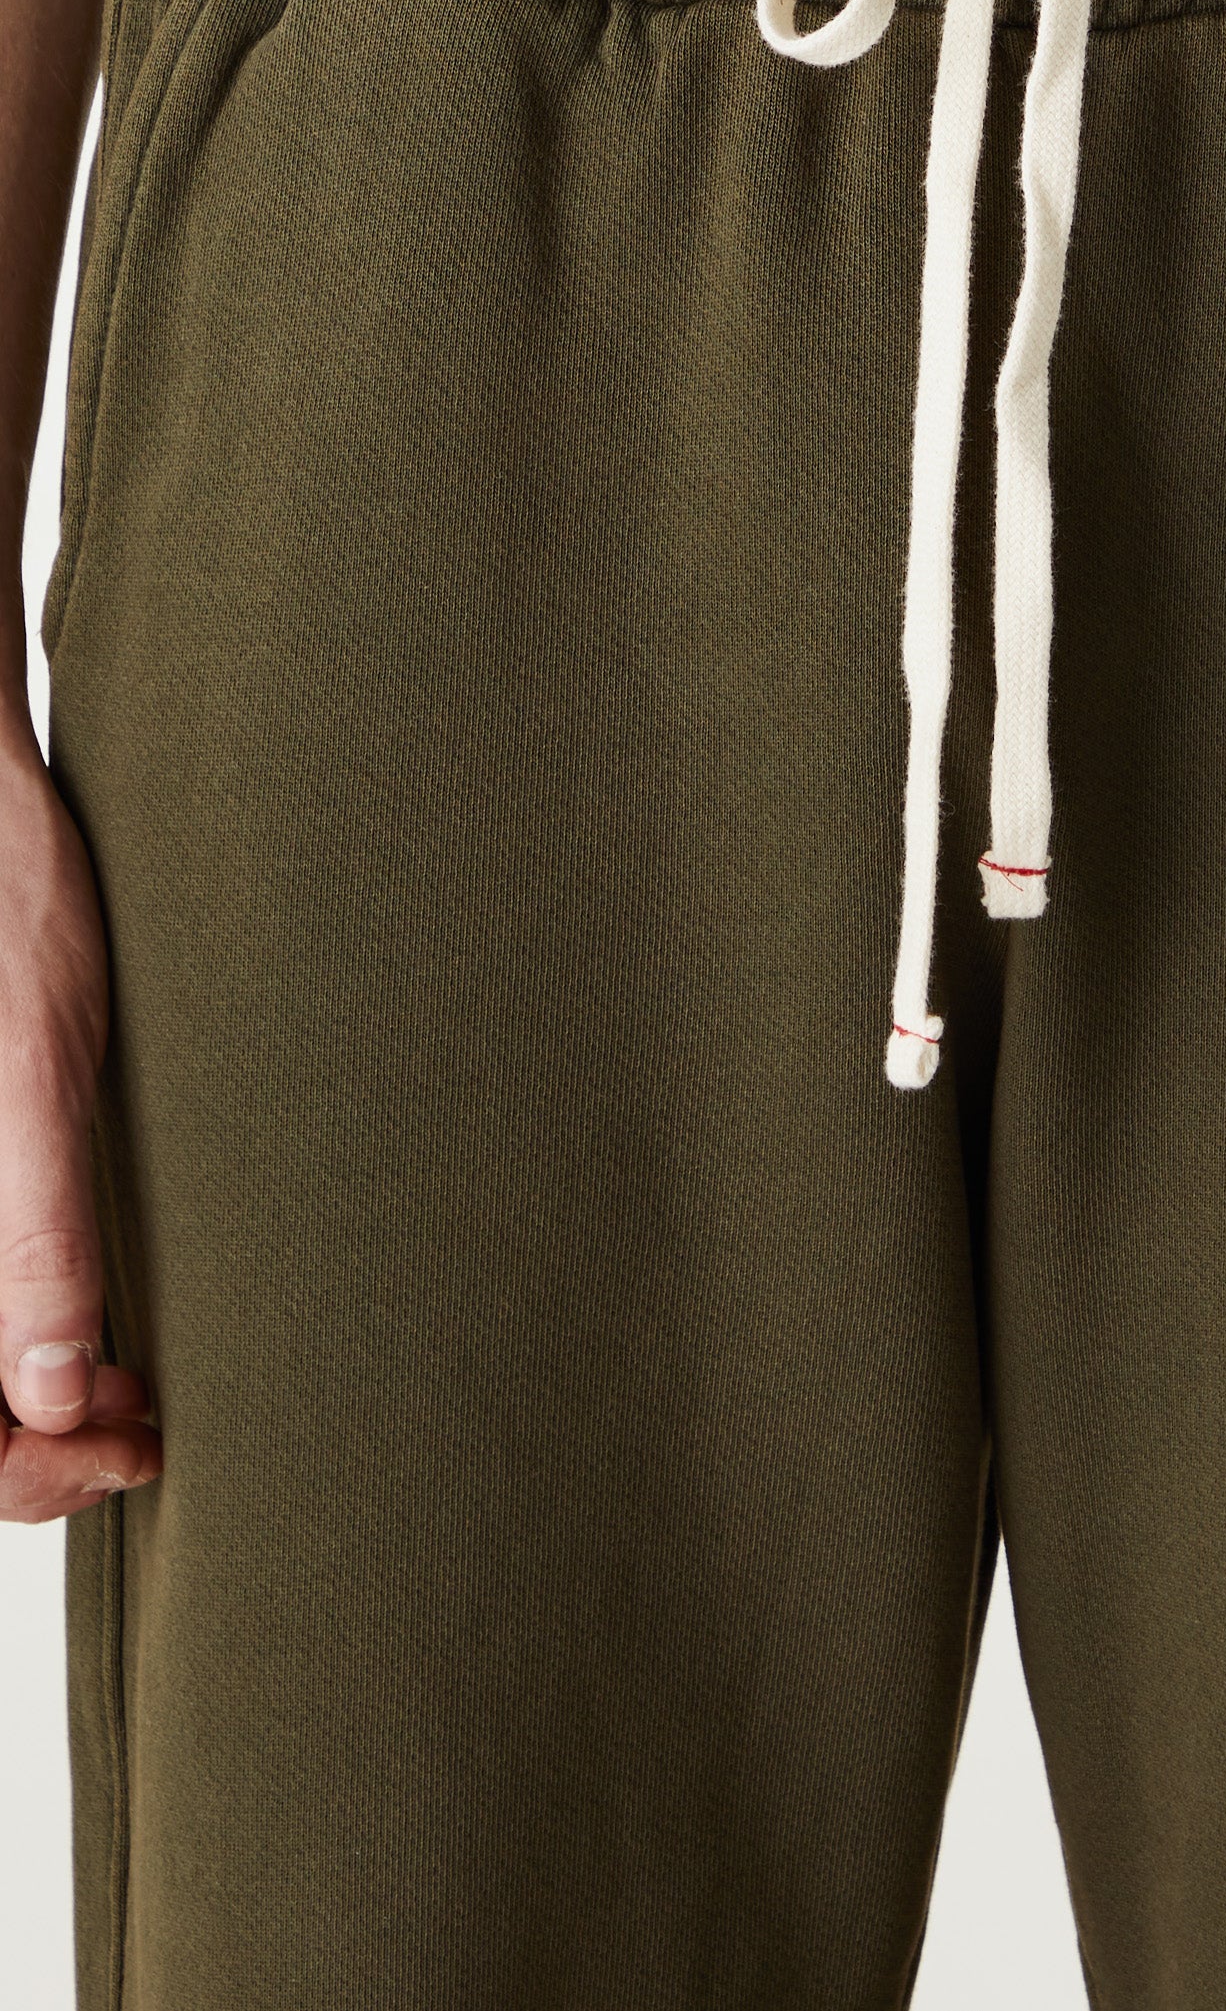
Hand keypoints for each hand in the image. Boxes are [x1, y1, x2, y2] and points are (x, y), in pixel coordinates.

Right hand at [0, 722, 157, 1519]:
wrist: (2, 817)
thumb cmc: (15, 919)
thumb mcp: (37, 1080)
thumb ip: (38, 1234)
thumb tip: (57, 1396)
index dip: (25, 1469)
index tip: (128, 1440)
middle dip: (39, 1450)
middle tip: (149, 1425)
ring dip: (43, 1412)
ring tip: (138, 1394)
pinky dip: (39, 1351)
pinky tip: (112, 1347)